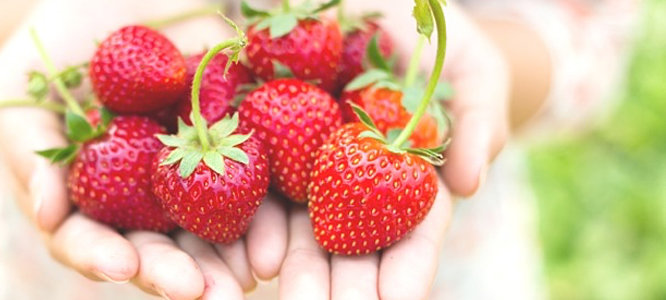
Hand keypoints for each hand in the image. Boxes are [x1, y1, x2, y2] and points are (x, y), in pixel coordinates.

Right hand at [0, 1, 286, 298]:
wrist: (118, 0)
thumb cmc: (52, 45)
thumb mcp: (15, 88)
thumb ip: (24, 152)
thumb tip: (49, 216)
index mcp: (88, 195)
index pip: (90, 240)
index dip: (101, 257)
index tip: (121, 266)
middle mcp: (140, 198)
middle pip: (158, 251)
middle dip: (177, 276)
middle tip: (203, 294)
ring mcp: (191, 175)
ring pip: (210, 231)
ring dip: (230, 261)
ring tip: (252, 274)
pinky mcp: (234, 143)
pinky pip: (254, 183)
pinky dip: (267, 215)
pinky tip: (278, 237)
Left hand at [273, 1, 509, 298]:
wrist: (381, 18)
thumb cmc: (441, 47)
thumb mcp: (473, 73)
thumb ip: (478, 121)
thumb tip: (470, 184)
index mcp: (414, 182)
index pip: (414, 235)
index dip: (408, 269)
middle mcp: (363, 187)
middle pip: (355, 247)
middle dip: (345, 289)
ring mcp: (317, 172)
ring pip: (306, 232)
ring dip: (299, 274)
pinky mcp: (277, 149)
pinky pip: (265, 189)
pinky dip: (261, 227)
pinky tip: (256, 259)